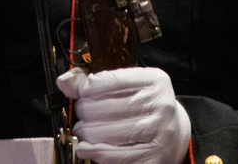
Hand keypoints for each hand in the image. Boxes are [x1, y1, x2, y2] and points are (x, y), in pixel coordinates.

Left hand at [57, 66, 190, 163]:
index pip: (113, 80)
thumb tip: (63, 82)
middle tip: (80, 115)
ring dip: (88, 133)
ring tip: (81, 131)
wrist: (175, 133)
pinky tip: (85, 149)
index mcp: (155, 81)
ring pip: (111, 133)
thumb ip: (95, 82)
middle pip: (110, 108)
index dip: (89, 88)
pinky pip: (118, 157)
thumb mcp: (127, 86)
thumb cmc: (143, 106)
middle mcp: (162, 105)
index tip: (81, 93)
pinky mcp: (155, 158)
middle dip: (86, 112)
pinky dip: (96, 153)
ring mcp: (161, 134)